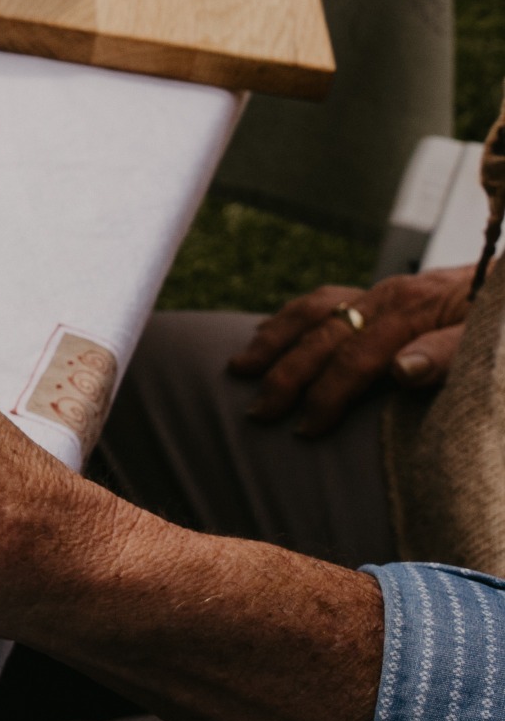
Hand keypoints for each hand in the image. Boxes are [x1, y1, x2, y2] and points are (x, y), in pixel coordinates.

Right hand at [228, 266, 475, 434]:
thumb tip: (400, 371)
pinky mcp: (381, 293)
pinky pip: (323, 300)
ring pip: (312, 312)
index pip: (355, 358)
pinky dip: (289, 317)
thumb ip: (448, 354)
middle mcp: (388, 295)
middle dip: (286, 375)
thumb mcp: (488, 342)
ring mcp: (381, 292)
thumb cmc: (503, 321)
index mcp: (414, 310)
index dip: (327, 395)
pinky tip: (269, 332)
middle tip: (260, 412)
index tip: (305, 429)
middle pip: (322, 337)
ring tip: (241, 369)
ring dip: (274, 341)